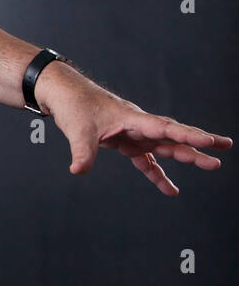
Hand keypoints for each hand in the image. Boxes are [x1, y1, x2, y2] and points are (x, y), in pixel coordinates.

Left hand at [37, 65, 231, 194]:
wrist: (64, 96)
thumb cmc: (74, 106)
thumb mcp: (77, 130)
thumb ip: (82, 152)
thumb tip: (78, 171)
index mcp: (132, 118)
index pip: (165, 127)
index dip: (188, 134)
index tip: (210, 140)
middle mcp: (138, 126)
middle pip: (172, 136)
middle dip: (198, 143)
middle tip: (224, 148)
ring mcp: (133, 134)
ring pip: (164, 147)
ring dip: (186, 157)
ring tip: (212, 165)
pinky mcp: (125, 142)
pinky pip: (146, 160)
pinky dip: (156, 174)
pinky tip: (170, 189)